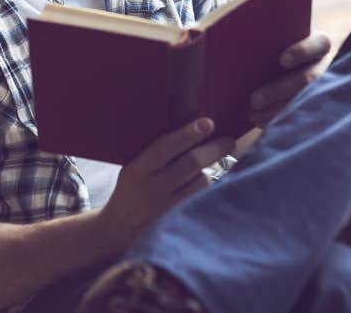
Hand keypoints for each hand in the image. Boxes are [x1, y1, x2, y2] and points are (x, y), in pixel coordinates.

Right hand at [96, 118, 234, 252]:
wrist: (120, 228)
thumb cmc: (131, 186)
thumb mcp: (133, 166)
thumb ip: (156, 152)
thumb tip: (188, 125)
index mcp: (137, 169)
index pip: (163, 148)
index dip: (187, 134)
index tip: (208, 122)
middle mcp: (152, 187)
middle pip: (188, 165)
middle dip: (212, 150)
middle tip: (230, 139)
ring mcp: (166, 206)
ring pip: (199, 181)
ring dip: (216, 166)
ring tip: (229, 153)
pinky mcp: (177, 219)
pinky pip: (200, 197)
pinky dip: (211, 182)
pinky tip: (219, 173)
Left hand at [247, 33, 330, 128]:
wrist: (303, 65)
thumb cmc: (286, 46)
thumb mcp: (285, 40)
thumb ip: (272, 41)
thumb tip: (239, 44)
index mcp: (320, 44)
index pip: (319, 44)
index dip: (302, 52)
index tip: (282, 61)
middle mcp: (326, 66)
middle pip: (308, 78)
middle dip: (280, 90)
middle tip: (253, 100)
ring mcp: (327, 87)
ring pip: (305, 101)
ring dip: (278, 110)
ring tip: (252, 115)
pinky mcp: (320, 105)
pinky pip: (304, 117)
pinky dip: (281, 121)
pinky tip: (261, 124)